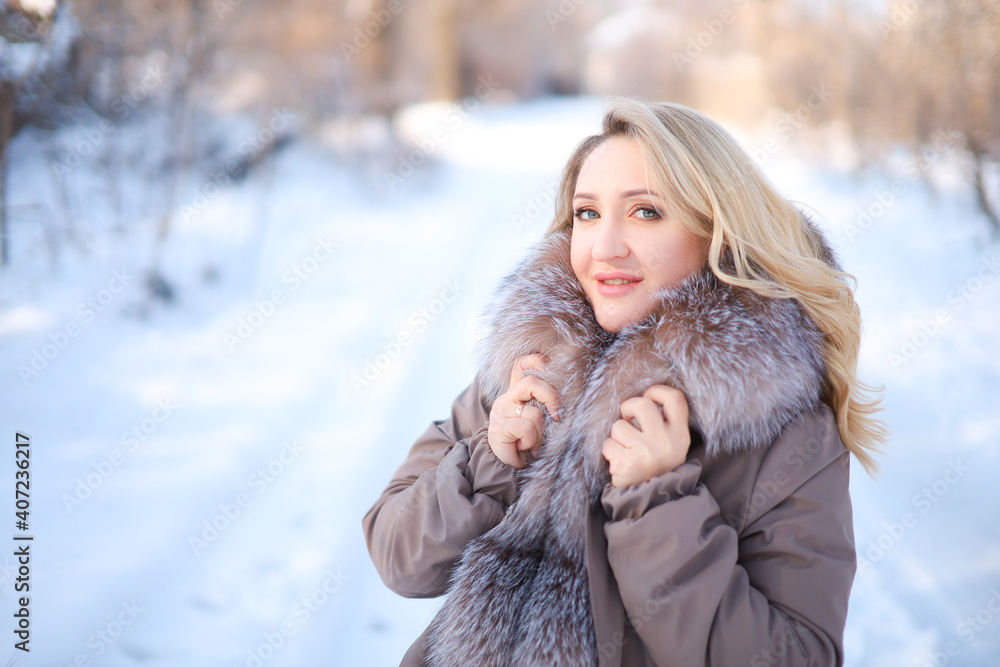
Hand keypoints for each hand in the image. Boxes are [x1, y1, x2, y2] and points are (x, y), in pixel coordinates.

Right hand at [487, 353, 561, 468]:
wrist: (507, 466)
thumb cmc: (528, 443)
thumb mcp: (540, 421)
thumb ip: (547, 406)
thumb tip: (566, 402)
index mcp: (517, 393)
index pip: (521, 364)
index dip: (534, 360)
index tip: (548, 366)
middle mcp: (507, 397)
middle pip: (531, 382)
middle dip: (551, 398)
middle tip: (557, 416)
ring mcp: (501, 411)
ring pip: (534, 413)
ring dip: (540, 433)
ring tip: (533, 442)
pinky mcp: (499, 426)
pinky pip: (526, 429)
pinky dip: (531, 441)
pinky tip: (524, 447)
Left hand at [601, 385, 690, 486]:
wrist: (649, 500)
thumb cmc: (654, 464)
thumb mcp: (669, 444)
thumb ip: (662, 422)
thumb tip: (643, 396)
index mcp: (680, 435)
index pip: (675, 399)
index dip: (657, 391)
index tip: (647, 396)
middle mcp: (667, 443)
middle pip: (642, 405)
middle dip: (628, 408)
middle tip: (627, 419)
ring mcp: (648, 453)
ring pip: (619, 425)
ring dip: (616, 436)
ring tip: (625, 449)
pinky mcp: (629, 464)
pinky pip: (608, 444)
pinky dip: (609, 451)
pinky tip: (619, 462)